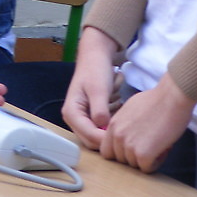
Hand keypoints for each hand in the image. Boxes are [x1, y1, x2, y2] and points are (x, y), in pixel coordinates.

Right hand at [62, 27, 119, 149]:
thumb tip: (103, 128)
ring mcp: (82, 119)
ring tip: (119, 112)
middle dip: (109, 136)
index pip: (88, 136)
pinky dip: (111, 123)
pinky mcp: (90, 116)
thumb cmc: (95, 70)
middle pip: (92, 140)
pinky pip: (102, 128)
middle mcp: (73, 119)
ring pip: (98, 136)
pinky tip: (117, 109)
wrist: (96, 56)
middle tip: (125, 127)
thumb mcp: (98, 89)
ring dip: (110, 129)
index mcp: (71, 113)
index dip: (105, 139)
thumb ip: (99, 110)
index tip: (123, 136)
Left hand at [99, 72, 195, 172]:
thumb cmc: (156, 100)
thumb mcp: (130, 109)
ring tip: (158, 143)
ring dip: (147, 159)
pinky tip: (163, 148)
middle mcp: (117, 136)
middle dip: (135, 156)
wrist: (172, 97)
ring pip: (135, 165)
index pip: (106, 151)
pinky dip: (156, 162)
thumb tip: (125, 134)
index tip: (133, 148)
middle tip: (150, 144)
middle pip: (121, 161)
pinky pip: (147, 169)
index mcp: (113, 125)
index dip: (120, 153)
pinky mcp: (143, 154)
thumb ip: (123, 124)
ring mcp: (129, 145)